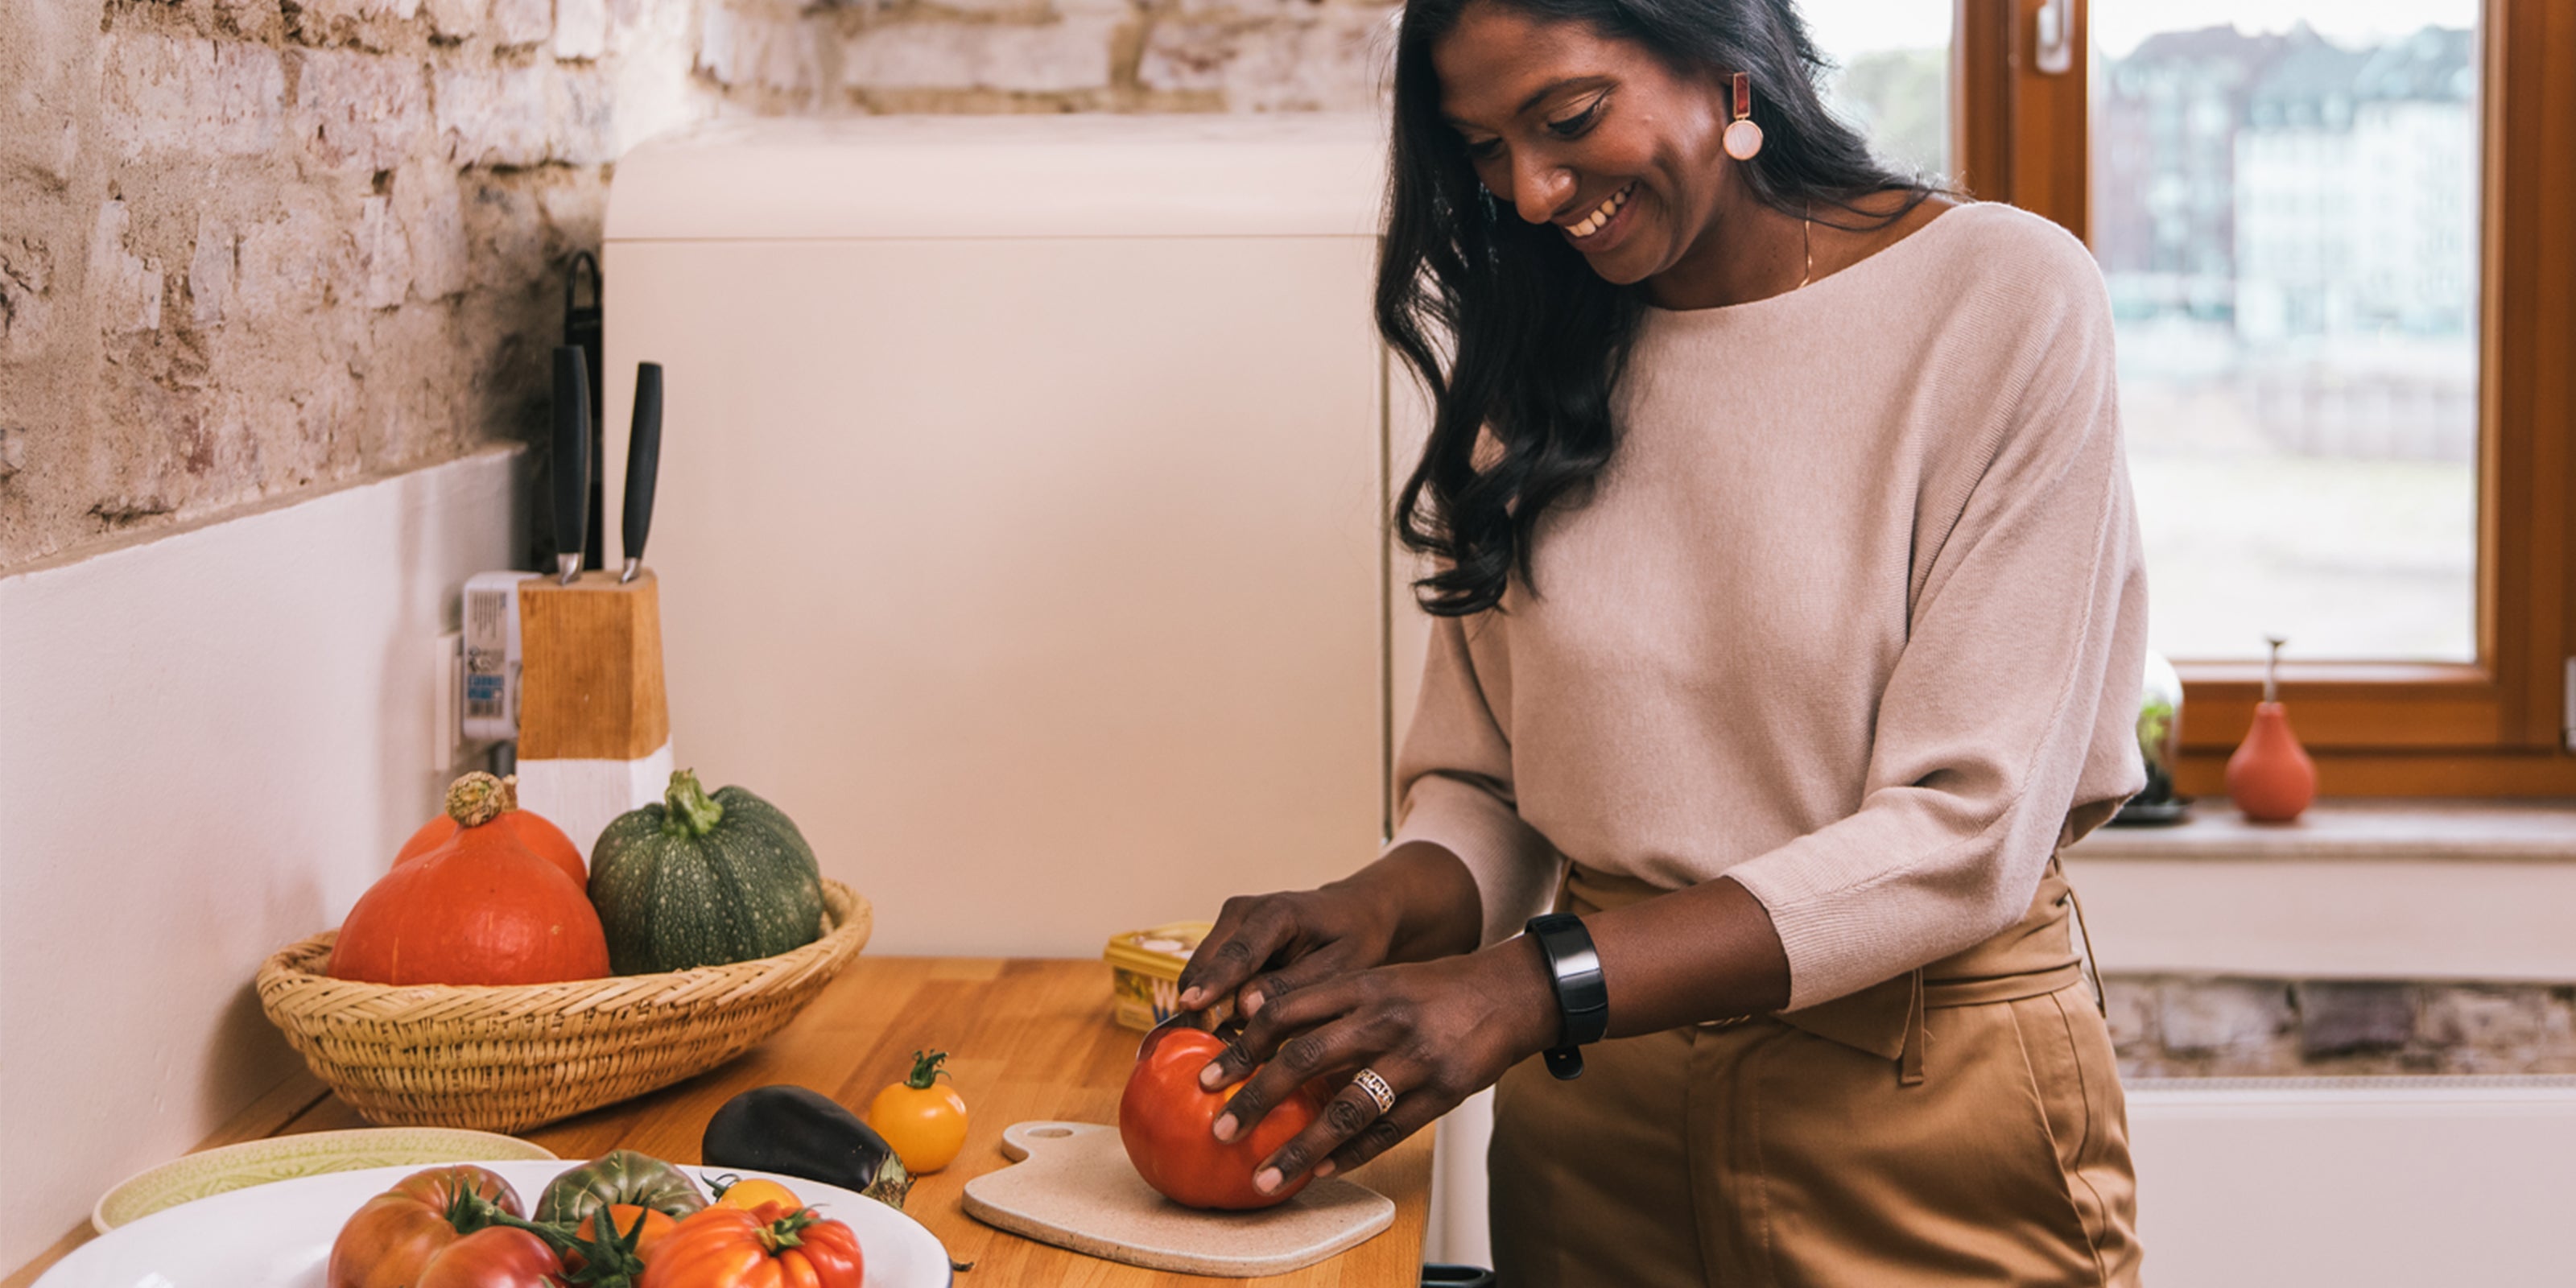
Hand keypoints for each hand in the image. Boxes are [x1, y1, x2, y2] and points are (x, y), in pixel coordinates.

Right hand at [1175, 841, 1480, 1017]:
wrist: (1353, 912)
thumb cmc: (1354, 939)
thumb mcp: (1341, 966)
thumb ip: (1294, 986)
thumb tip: (1245, 1008)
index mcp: (1277, 913)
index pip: (1239, 952)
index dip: (1215, 981)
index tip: (1192, 1005)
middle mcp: (1243, 911)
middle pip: (1205, 965)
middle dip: (1203, 1007)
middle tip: (1211, 1054)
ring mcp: (1229, 923)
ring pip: (1200, 973)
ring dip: (1208, 1009)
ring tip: (1225, 1047)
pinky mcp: (1225, 938)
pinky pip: (1208, 976)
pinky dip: (1215, 1003)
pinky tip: (1230, 1031)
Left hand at [1194, 939, 1556, 1195]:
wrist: (1511, 993)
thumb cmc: (1435, 990)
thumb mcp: (1381, 979)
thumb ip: (1328, 1000)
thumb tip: (1257, 1018)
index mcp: (1362, 985)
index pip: (1287, 1011)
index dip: (1244, 1045)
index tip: (1207, 1074)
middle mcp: (1383, 1019)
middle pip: (1305, 1059)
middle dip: (1257, 1099)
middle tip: (1222, 1129)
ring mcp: (1414, 1059)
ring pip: (1345, 1109)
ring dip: (1300, 1148)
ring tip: (1266, 1176)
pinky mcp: (1442, 1092)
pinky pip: (1387, 1131)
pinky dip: (1351, 1155)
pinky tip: (1321, 1172)